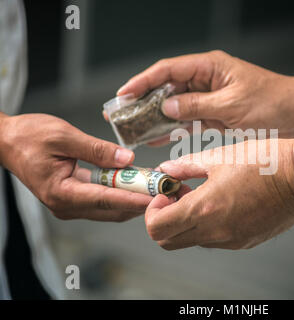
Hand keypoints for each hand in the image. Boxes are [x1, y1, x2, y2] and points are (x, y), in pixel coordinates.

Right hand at [0, 113, 151, 220]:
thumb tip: (127, 160)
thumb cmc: (29, 136)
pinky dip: (122, 193)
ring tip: (157, 186)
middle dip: (141, 201)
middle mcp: (66, 205)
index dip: (134, 199)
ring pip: (110, 209)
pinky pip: (103, 201)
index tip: (157, 198)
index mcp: (61, 192)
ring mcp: (70, 205)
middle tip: (165, 191)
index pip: (106, 199)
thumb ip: (97, 150)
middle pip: (112, 209)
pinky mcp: (74, 199)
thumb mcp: (64, 136)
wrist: (7, 141)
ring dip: (134, 198)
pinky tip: (137, 182)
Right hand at [114, 50, 293, 144]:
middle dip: (144, 100)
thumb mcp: (232, 106)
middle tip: (122, 114)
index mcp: (210, 66)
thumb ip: (197, 106)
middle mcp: (207, 79)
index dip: (143, 81)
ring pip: (176, 105)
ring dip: (156, 117)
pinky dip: (174, 129)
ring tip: (134, 129)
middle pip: (168, 87)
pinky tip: (157, 137)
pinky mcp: (215, 114)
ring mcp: (210, 97)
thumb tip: (166, 107)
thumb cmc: (274, 103)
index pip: (168, 69)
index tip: (124, 94)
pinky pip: (189, 120)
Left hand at [144, 140, 293, 249]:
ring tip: (202, 194)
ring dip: (186, 222)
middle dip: (164, 219)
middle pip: (168, 241)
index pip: (156, 228)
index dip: (151, 211)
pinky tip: (222, 202)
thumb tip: (164, 170)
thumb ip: (185, 166)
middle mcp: (215, 232)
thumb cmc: (264, 162)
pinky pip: (214, 240)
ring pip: (191, 240)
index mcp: (204, 208)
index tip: (163, 193)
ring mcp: (230, 241)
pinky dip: (208, 225)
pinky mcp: (244, 242)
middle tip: (177, 195)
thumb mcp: (219, 157)